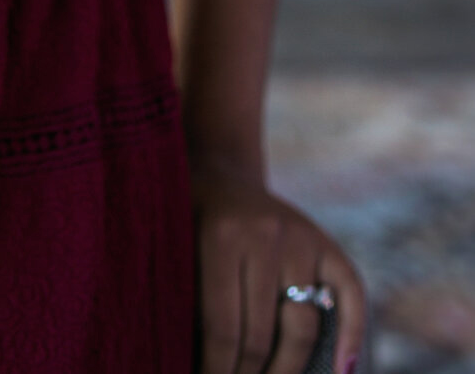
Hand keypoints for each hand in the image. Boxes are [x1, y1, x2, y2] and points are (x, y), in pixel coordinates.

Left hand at [195, 164, 365, 373]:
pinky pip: (351, 295)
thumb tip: (185, 359)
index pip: (222, 329)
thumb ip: (184, 298)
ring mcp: (301, 238)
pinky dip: (350, 336)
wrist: (218, 170)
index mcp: (220, 236)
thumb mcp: (174, 247)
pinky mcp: (326, 243)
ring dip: (285, 371)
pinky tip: (340, 372)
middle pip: (262, 335)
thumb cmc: (187, 220)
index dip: (215, 369)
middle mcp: (265, 235)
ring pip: (302, 328)